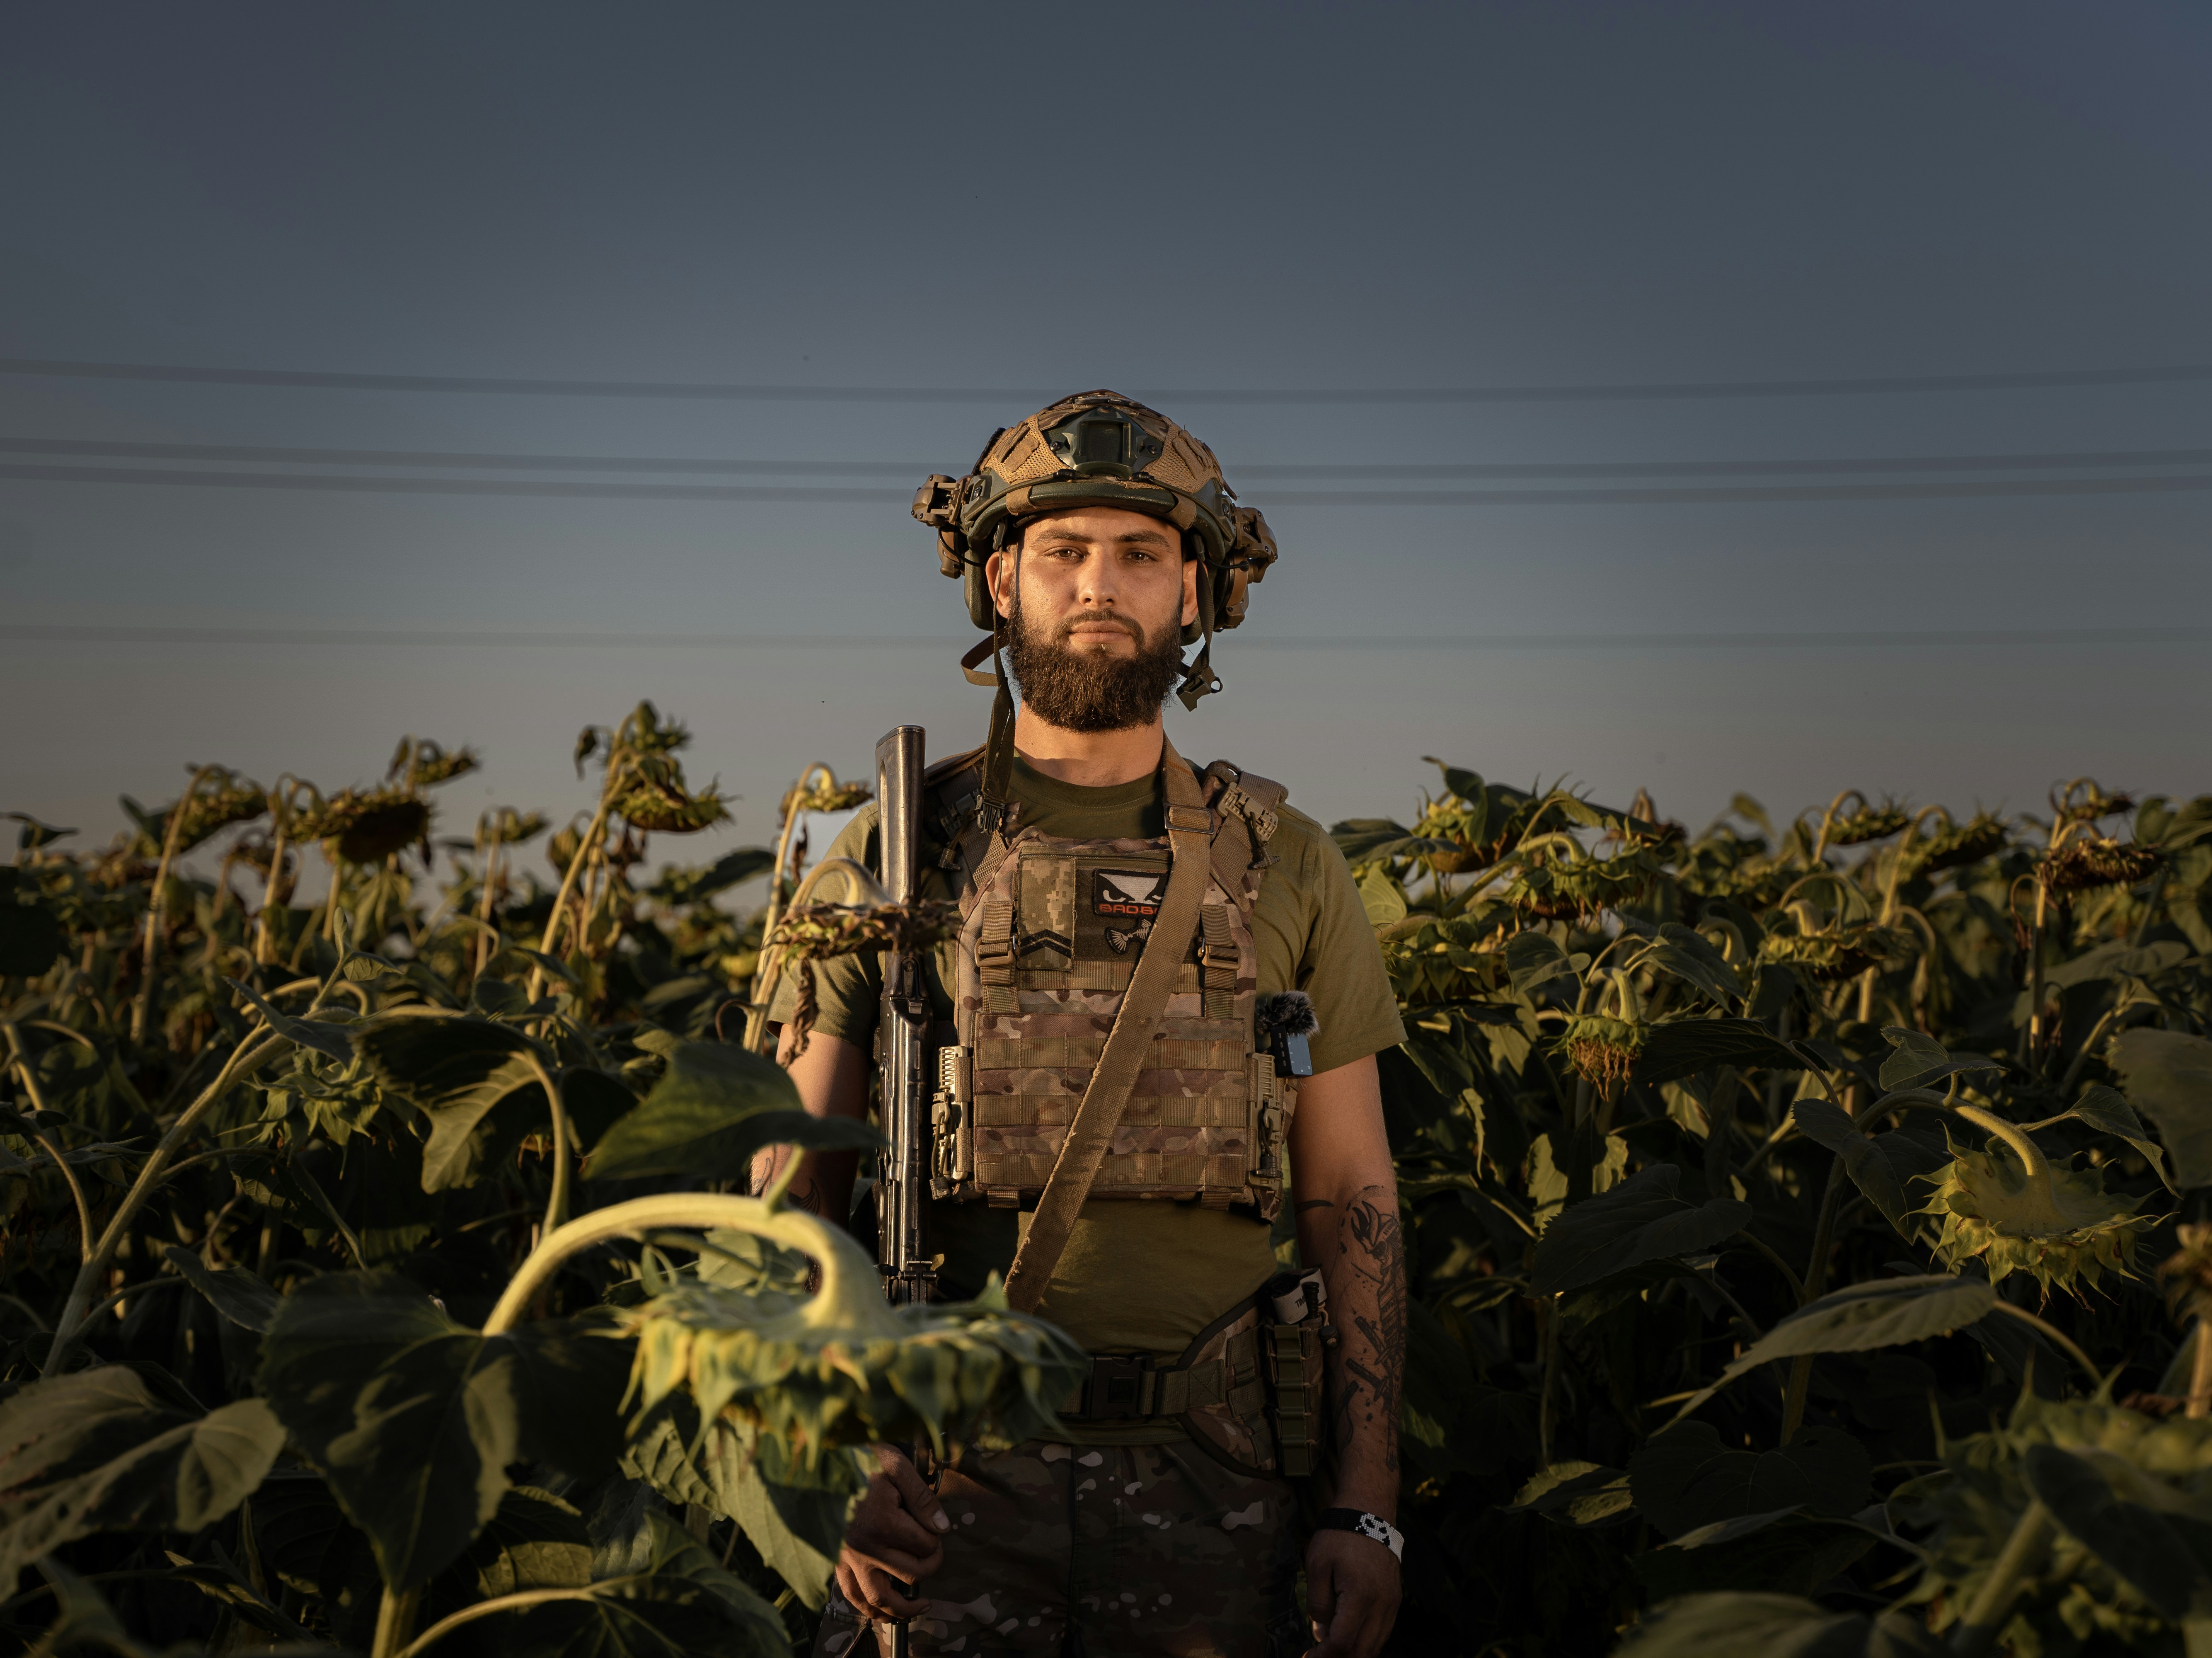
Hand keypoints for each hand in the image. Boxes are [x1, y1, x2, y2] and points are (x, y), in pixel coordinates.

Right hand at [834, 1446, 950, 1622]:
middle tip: (933, 1553)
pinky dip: (871, 1610)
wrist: (816, 1466)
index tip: (935, 1526)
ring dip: (904, 1610)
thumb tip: (943, 1528)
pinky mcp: (835, 1564)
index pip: (925, 1545)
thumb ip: (922, 1498)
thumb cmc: (859, 1461)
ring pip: (880, 1599)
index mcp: (881, 1523)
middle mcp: (864, 1549)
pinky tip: (885, 1612)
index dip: (937, 1538)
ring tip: (922, 1608)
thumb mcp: (896, 1466)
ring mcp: (847, 1560)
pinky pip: (853, 1597)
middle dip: (930, 1565)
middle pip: (911, 1574)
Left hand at [1303, 1526, 1399, 1657]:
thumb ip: (1318, 1604)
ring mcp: (1392, 1603)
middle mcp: (1382, 1604)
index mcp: (1362, 1597)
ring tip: (1330, 1648)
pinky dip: (1365, 1640)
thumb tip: (1322, 1634)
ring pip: (1375, 1645)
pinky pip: (1382, 1631)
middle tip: (1317, 1656)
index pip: (1343, 1642)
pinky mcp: (1394, 1598)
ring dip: (1353, 1652)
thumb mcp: (1317, 1565)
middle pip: (1362, 1651)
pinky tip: (1348, 1635)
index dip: (1324, 1656)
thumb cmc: (1340, 1534)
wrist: (1369, 1510)